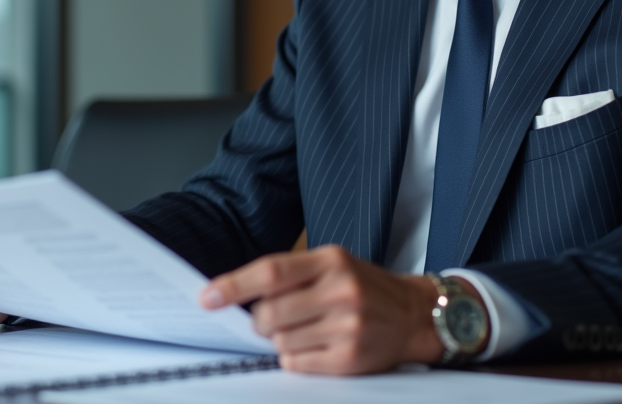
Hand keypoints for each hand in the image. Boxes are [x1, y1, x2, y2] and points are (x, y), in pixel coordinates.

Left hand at [199, 245, 443, 373]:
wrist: (413, 315)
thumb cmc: (364, 287)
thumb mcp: (334, 265)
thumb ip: (292, 275)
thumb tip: (237, 295)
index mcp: (331, 260)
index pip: (271, 271)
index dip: (234, 285)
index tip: (208, 297)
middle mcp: (340, 290)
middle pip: (270, 312)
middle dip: (259, 320)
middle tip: (271, 318)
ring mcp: (347, 325)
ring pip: (280, 340)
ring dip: (280, 339)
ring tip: (306, 329)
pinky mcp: (349, 357)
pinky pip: (297, 362)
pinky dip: (295, 356)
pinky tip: (316, 344)